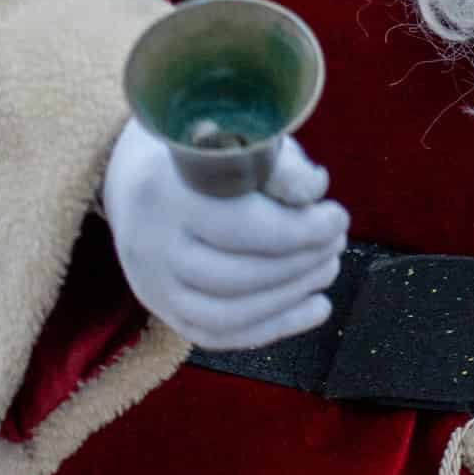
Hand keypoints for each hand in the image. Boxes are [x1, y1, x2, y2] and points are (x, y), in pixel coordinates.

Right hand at [100, 118, 349, 349]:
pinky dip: (275, 327)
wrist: (135, 177)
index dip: (300, 229)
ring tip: (328, 269)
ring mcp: (152, 285)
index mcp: (165, 192)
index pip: (240, 227)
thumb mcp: (238, 138)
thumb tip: (316, 193)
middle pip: (235, 276)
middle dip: (300, 264)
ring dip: (291, 297)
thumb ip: (278, 165)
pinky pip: (219, 336)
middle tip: (337, 243)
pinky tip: (317, 307)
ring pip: (227, 314)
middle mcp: (151, 245)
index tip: (338, 217)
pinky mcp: (163, 310)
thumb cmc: (202, 152)